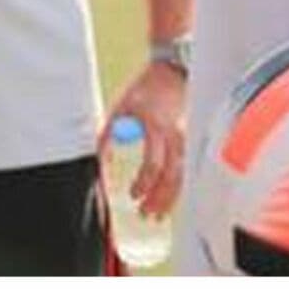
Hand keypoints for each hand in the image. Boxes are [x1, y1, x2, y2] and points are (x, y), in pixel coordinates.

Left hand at [101, 61, 188, 218]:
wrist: (172, 72)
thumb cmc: (143, 90)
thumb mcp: (120, 108)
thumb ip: (108, 135)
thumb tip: (99, 163)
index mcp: (156, 125)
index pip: (153, 162)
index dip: (144, 182)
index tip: (132, 195)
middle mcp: (174, 134)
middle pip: (172, 174)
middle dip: (160, 198)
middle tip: (145, 215)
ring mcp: (185, 137)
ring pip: (182, 174)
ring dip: (170, 197)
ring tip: (157, 216)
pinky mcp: (189, 140)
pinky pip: (185, 168)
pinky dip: (177, 186)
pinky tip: (169, 199)